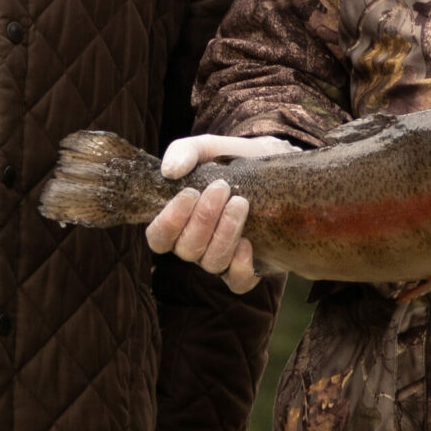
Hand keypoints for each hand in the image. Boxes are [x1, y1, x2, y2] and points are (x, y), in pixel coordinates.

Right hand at [145, 133, 296, 295]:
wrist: (272, 164)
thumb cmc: (231, 159)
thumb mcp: (208, 148)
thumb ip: (184, 152)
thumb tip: (170, 171)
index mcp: (179, 220)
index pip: (158, 237)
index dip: (169, 222)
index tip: (190, 193)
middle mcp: (196, 244)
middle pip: (186, 249)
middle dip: (203, 219)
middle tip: (221, 188)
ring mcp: (221, 257)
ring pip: (212, 262)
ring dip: (224, 233)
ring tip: (240, 203)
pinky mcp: (247, 267)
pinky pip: (237, 282)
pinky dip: (240, 266)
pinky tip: (249, 243)